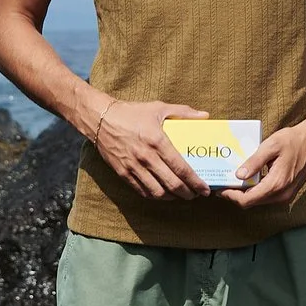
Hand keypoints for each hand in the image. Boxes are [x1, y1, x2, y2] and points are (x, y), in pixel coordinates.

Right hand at [86, 97, 210, 198]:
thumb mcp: (158, 108)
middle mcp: (146, 157)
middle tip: (195, 194)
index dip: (195, 182)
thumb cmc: (131, 113)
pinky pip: (142, 191)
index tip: (205, 189)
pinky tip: (162, 193)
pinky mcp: (123, 173)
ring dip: (172, 197)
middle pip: (172, 184)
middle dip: (187, 193)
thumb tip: (205, 116)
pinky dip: (155, 195)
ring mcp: (133, 167)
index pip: (181, 168)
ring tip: (180, 195)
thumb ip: (183, 112)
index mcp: (157, 141)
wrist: (100, 119)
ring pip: (157, 192)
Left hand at [224, 111, 305, 207]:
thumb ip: (254, 162)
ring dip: (245, 193)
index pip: (247, 200)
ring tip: (233, 180)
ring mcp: (285, 196)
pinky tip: (249, 179)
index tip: (220, 188)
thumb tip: (238, 176)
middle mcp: (281, 195)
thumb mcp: (271, 146)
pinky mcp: (287, 193)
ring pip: (258, 201)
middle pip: (251, 203)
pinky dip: (255, 191)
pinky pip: (266, 197)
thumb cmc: (293, 141)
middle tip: (224, 183)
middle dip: (236, 195)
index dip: (231, 196)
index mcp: (276, 184)